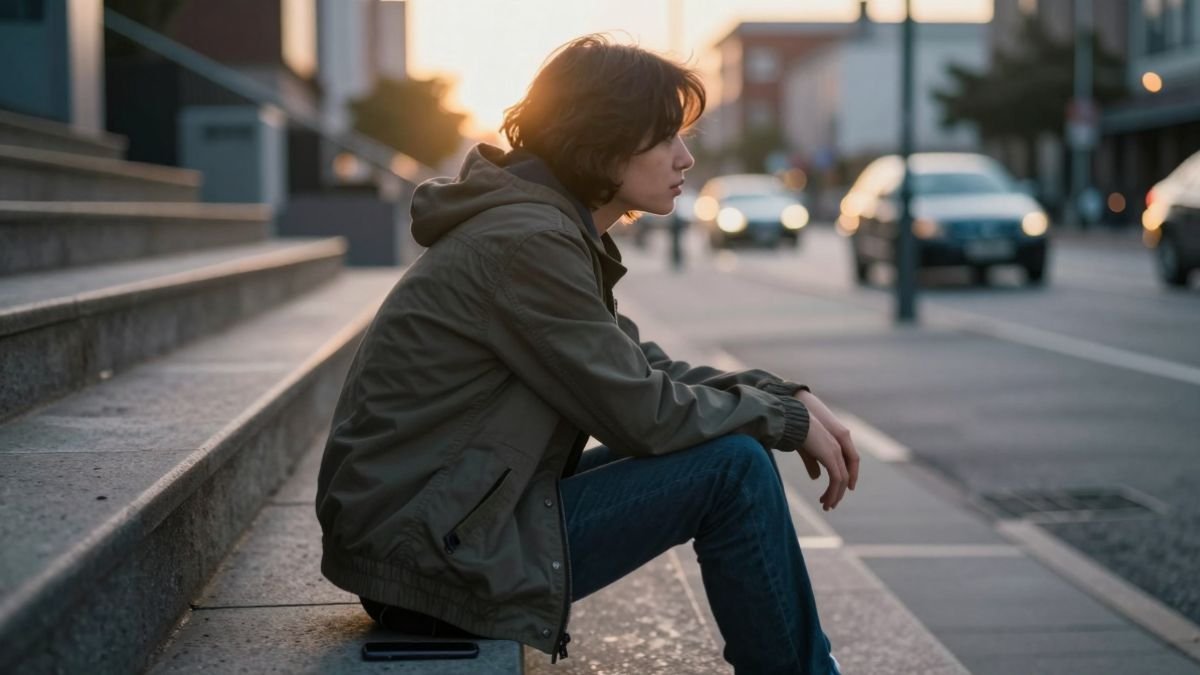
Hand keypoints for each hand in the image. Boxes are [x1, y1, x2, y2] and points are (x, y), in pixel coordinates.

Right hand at [795, 391, 860, 509]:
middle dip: (838, 492)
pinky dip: (833, 492)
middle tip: (829, 505)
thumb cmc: (796, 433)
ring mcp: (835, 453)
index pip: (843, 468)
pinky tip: (826, 500)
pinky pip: (836, 480)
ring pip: (842, 481)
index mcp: (833, 446)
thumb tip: (816, 478)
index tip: (833, 495)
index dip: (841, 483)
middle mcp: (838, 450)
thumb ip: (813, 464)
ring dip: (835, 495)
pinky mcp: (831, 458)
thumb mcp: (806, 452)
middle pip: (845, 476)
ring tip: (827, 506)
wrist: (794, 422)